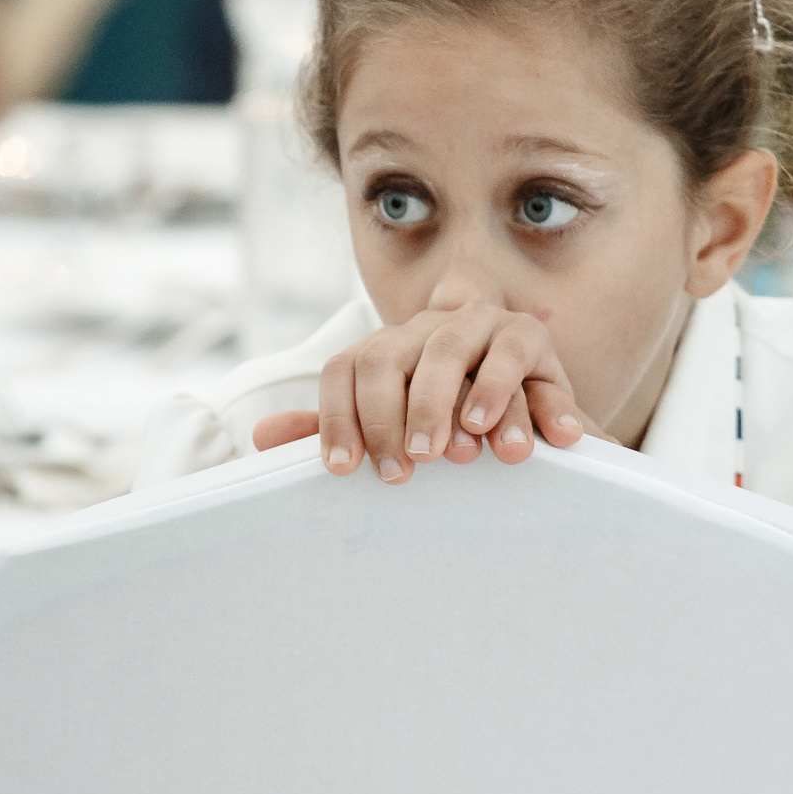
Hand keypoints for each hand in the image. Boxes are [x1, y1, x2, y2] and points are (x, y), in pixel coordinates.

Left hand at [248, 306, 600, 482]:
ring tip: (460, 451)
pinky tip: (513, 444)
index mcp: (391, 345)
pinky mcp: (529, 337)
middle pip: (393, 355)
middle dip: (394, 414)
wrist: (528, 396)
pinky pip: (519, 361)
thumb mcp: (396, 419)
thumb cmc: (451, 416)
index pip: (348, 367)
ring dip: (452, 402)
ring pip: (453, 351)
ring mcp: (480, 325)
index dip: (338, 416)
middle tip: (407, 464)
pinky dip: (518, 402)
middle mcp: (428, 326)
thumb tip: (263, 437)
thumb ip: (340, 426)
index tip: (342, 468)